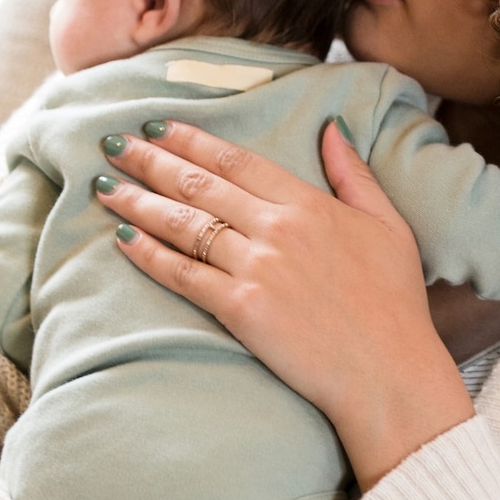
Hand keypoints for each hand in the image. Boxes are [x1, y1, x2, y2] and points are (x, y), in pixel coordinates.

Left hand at [95, 120, 473, 487]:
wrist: (389, 373)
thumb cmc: (394, 303)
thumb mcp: (388, 226)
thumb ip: (355, 173)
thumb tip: (332, 128)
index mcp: (308, 204)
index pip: (236, 159)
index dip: (190, 139)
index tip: (157, 127)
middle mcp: (276, 228)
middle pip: (199, 183)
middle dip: (149, 160)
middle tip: (112, 144)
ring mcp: (256, 267)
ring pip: (183, 224)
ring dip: (138, 202)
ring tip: (105, 187)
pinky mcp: (241, 309)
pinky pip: (183, 274)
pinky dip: (149, 254)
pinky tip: (123, 238)